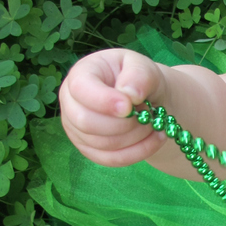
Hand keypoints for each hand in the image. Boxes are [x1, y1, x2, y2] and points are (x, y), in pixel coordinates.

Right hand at [59, 48, 167, 166]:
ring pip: (102, 144)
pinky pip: (111, 159)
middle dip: (124, 123)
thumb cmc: (138, 78)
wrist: (143, 98)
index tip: (129, 106)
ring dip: (135, 136)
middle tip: (148, 113)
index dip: (104, 101)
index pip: (81, 89)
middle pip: (87, 122)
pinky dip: (138, 152)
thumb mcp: (143, 66)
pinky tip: (155, 138)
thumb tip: (130, 95)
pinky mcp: (89, 149)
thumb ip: (138, 75)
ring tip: (152, 122)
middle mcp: (70, 102)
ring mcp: (76, 128)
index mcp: (81, 74)